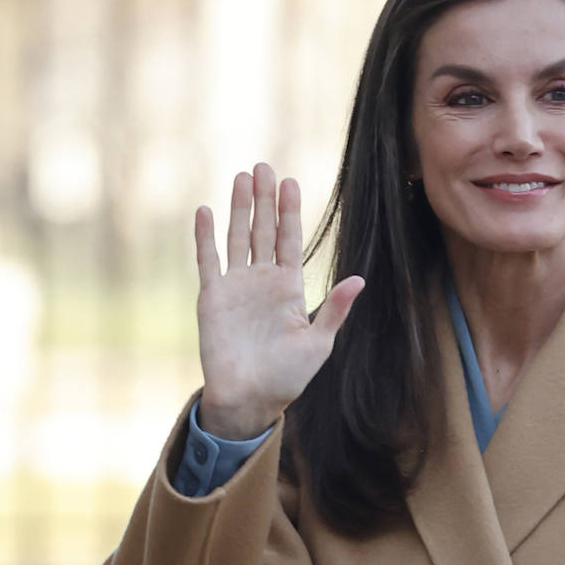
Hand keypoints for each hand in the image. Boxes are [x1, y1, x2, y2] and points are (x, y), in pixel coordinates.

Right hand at [194, 163, 363, 439]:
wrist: (249, 399)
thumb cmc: (287, 376)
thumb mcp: (318, 343)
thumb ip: (333, 309)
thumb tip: (359, 279)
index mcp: (289, 288)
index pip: (290, 240)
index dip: (290, 211)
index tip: (291, 181)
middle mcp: (262, 281)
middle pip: (264, 230)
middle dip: (265, 199)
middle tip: (264, 166)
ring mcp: (236, 286)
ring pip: (237, 237)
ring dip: (239, 208)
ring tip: (241, 177)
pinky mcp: (212, 297)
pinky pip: (208, 260)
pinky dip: (205, 236)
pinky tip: (205, 210)